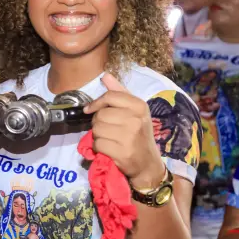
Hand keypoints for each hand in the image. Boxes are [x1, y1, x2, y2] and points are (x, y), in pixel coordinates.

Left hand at [84, 73, 165, 187]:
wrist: (148, 163)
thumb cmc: (139, 134)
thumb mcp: (134, 111)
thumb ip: (119, 92)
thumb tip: (105, 76)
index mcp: (139, 106)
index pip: (109, 96)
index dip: (96, 103)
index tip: (90, 109)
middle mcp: (136, 119)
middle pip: (100, 115)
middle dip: (98, 123)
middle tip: (107, 129)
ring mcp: (129, 136)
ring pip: (97, 130)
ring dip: (98, 136)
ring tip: (109, 139)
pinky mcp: (122, 152)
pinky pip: (98, 144)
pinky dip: (99, 148)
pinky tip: (108, 149)